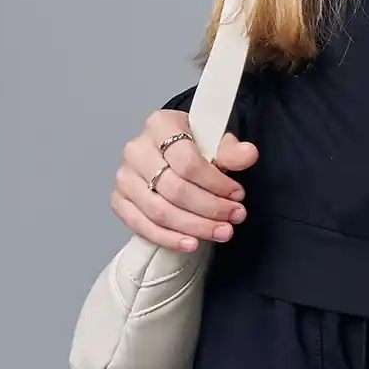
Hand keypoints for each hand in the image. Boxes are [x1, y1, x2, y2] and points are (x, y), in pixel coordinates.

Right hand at [111, 107, 258, 251]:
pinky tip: (191, 243)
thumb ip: (232, 151)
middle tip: (234, 218)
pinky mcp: (119, 200)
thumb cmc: (193, 149)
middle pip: (174, 189)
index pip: (188, 162)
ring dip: (194, 226)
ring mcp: (124, 176)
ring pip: (159, 211)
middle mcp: (136, 149)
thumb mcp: (216, 144)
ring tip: (221, 232)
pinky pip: (141, 225)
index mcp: (160, 125)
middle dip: (209, 208)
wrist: (169, 155)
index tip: (238, 195)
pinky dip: (168, 238)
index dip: (216, 183)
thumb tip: (248, 154)